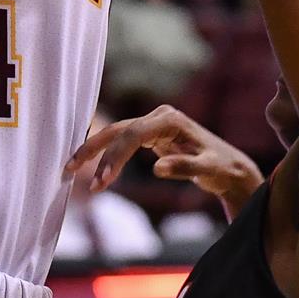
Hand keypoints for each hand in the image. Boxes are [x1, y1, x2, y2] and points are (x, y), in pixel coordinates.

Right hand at [66, 105, 263, 210]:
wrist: (229, 167)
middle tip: (69, 170)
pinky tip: (89, 167)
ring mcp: (153, 125)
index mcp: (170, 120)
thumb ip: (185, 168)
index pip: (134, 135)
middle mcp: (159, 117)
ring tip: (70, 171)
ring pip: (115, 135)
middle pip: (118, 130)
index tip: (102, 180)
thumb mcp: (209, 170)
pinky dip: (105, 155)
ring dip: (94, 153)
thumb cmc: (222, 167)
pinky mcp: (150, 135)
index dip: (115, 156)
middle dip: (93, 151)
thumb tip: (157, 169)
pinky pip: (121, 142)